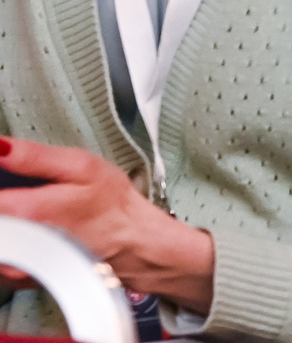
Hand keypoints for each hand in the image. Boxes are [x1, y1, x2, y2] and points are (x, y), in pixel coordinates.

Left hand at [0, 138, 214, 311]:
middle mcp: (17, 246)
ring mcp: (17, 268)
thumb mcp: (81, 166)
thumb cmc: (111, 203)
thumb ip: (34, 157)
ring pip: (0, 240)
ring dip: (6, 224)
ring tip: (24, 208)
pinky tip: (27, 230)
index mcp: (27, 212)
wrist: (134, 244)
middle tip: (20, 190)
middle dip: (4, 200)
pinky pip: (4, 256)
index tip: (5, 177)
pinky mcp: (20, 279)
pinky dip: (10, 242)